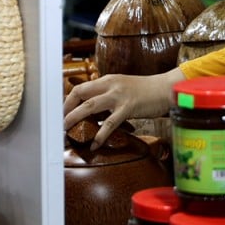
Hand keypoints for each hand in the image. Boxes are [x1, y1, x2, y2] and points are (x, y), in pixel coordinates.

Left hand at [63, 69, 183, 147]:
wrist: (165, 89)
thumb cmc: (144, 91)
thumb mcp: (121, 88)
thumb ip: (107, 96)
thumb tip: (91, 111)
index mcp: (107, 80)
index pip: (80, 88)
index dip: (67, 101)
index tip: (61, 113)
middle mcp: (109, 85)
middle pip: (80, 94)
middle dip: (66, 109)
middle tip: (59, 123)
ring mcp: (118, 96)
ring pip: (90, 106)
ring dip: (75, 118)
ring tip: (67, 130)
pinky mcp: (128, 108)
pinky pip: (109, 123)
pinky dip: (100, 135)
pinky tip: (94, 144)